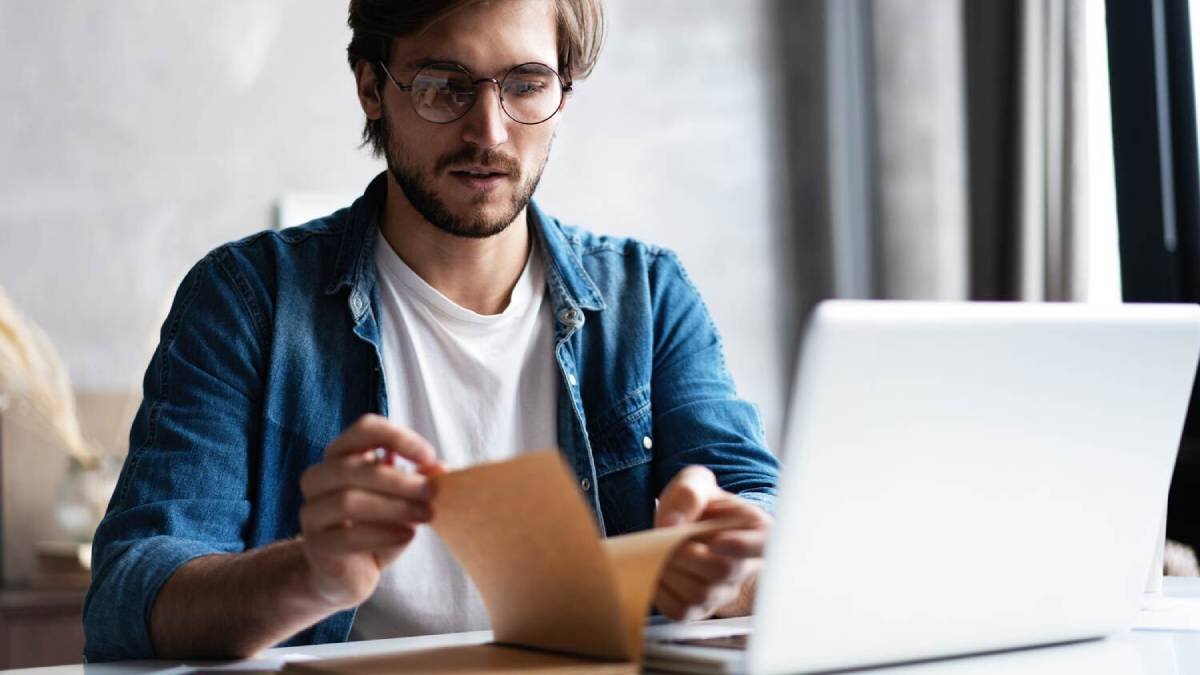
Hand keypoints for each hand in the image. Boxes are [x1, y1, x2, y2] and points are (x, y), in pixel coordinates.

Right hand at [298, 414, 444, 609]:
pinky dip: (383, 534)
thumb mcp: (402, 500)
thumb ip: (418, 481)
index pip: (364, 429)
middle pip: (353, 467)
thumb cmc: (377, 526)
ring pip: (348, 501)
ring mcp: (311, 512)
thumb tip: (440, 468)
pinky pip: (348, 536)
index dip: (398, 437)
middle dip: (399, 480)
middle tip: (431, 492)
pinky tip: (407, 534)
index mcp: (340, 455)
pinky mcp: (316, 545)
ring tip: (425, 515)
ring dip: (394, 507)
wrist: (350, 571)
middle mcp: (318, 478)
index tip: (428, 456)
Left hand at [653, 466, 771, 620]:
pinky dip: (660, 590)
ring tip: (661, 551)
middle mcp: (746, 566)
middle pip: (723, 571)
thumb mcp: (695, 484)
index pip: (764, 545)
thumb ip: (688, 494)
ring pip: (700, 594)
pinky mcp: (701, 609)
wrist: (684, 528)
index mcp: (756, 530)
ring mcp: (725, 591)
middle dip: (687, 554)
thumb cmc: (697, 505)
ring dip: (670, 571)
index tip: (716, 542)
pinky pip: (680, 610)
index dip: (743, 546)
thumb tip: (672, 524)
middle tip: (668, 538)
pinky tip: (658, 570)